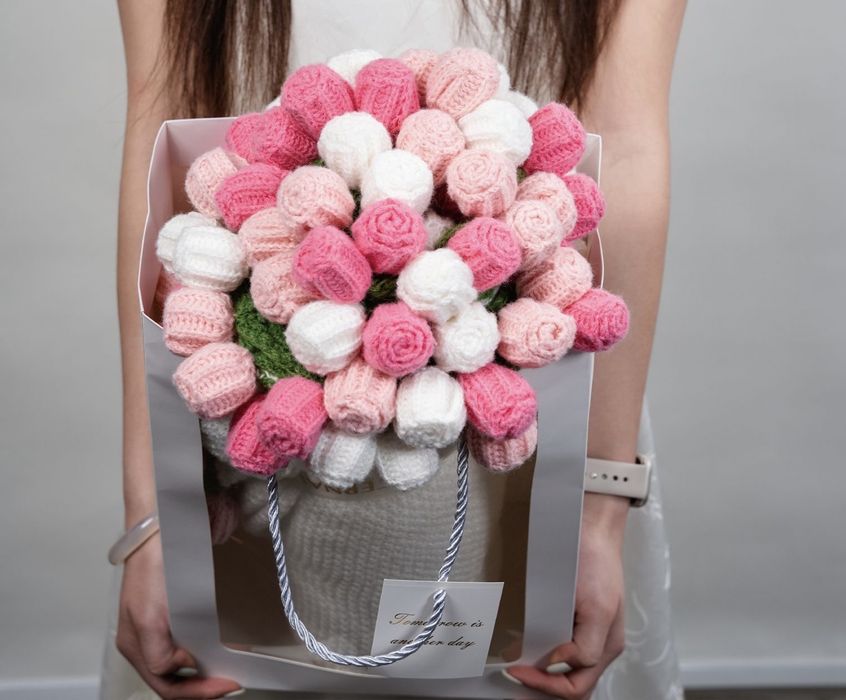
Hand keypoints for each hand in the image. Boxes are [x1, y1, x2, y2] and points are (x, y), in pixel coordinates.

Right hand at [116, 531, 242, 698]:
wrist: (155, 533)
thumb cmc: (155, 566)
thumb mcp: (152, 616)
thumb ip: (162, 651)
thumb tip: (185, 666)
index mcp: (136, 645)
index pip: (168, 685)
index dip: (199, 691)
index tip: (228, 683)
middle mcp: (138, 644)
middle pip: (168, 684)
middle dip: (200, 690)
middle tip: (230, 685)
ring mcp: (146, 632)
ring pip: (171, 672)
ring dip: (196, 680)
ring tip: (222, 677)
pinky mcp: (156, 620)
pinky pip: (173, 652)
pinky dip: (192, 662)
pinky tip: (209, 657)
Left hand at [504, 493, 628, 698]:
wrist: (592, 529)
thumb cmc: (596, 561)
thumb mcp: (597, 607)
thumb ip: (584, 645)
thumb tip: (556, 663)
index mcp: (606, 646)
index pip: (574, 686)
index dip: (544, 685)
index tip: (516, 670)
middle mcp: (599, 646)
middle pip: (572, 687)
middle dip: (542, 689)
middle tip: (513, 681)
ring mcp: (588, 634)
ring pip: (568, 675)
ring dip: (543, 680)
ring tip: (518, 673)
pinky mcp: (576, 620)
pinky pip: (562, 652)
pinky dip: (544, 661)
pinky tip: (526, 655)